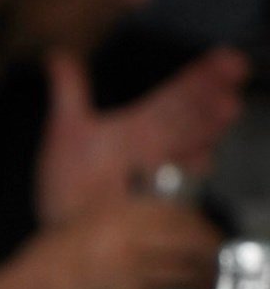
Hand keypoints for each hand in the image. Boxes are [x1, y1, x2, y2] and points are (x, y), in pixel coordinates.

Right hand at [0, 195, 217, 288]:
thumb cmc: (39, 272)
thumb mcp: (78, 225)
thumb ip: (119, 218)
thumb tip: (155, 219)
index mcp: (117, 217)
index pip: (180, 215)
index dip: (198, 225)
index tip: (203, 232)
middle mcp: (131, 245)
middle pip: (193, 244)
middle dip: (208, 252)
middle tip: (210, 259)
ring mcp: (134, 281)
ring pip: (187, 276)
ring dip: (198, 279)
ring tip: (198, 282)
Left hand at [36, 47, 246, 223]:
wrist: (61, 232)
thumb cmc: (69, 188)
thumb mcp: (67, 133)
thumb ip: (69, 92)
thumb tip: (56, 56)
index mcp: (143, 127)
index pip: (178, 95)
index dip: (203, 76)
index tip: (226, 59)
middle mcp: (157, 148)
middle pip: (189, 115)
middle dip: (211, 94)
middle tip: (232, 71)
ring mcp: (158, 174)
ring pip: (189, 144)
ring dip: (208, 126)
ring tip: (225, 106)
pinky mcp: (154, 202)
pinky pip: (176, 184)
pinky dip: (187, 170)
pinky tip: (202, 156)